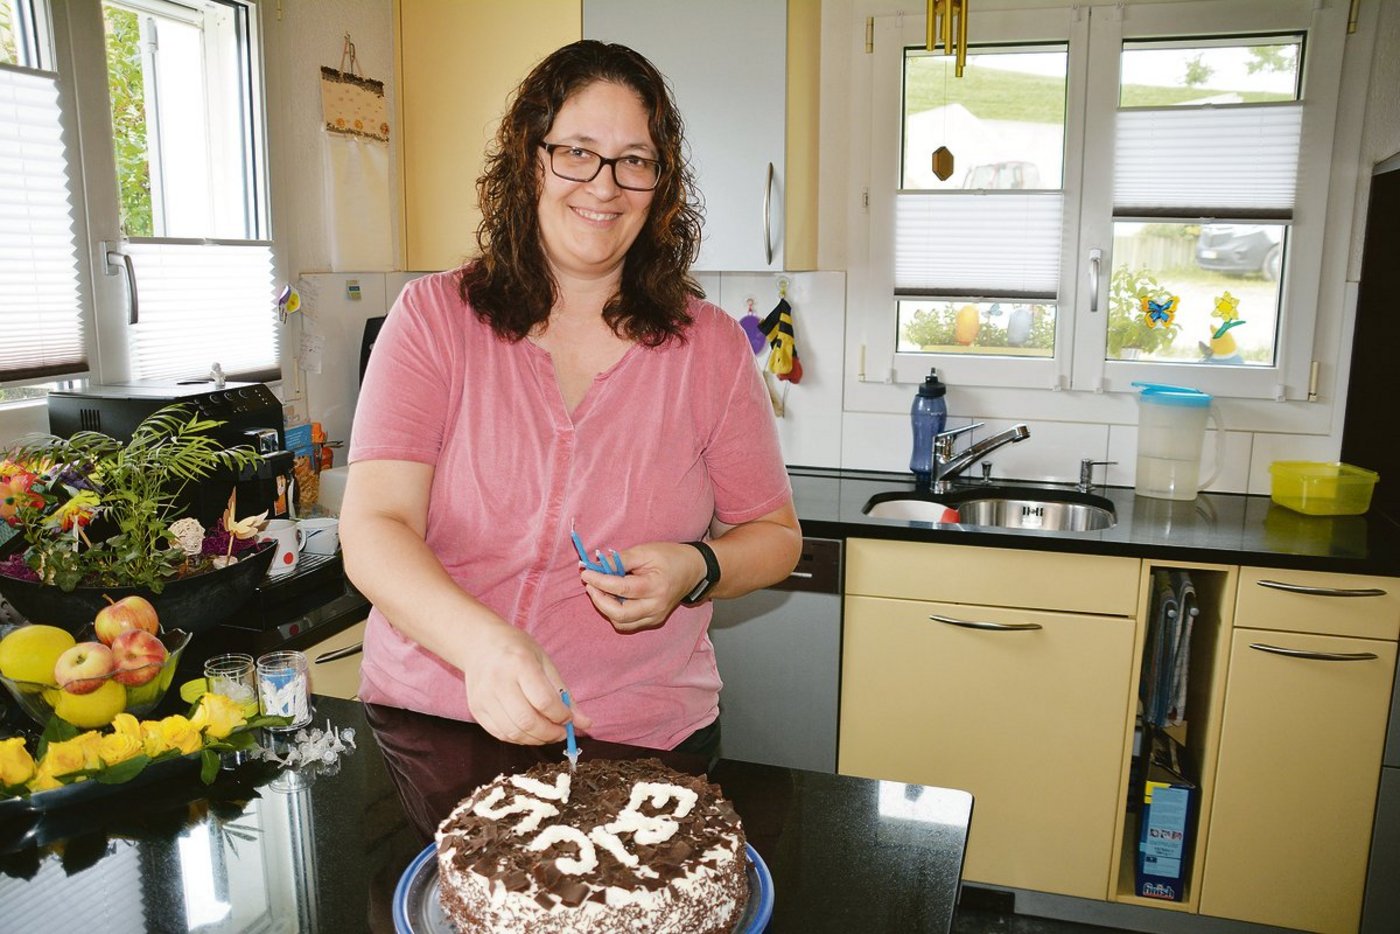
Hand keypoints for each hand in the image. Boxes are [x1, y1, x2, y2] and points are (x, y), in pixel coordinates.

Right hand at [458, 621, 592, 743]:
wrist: (480, 644)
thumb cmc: (517, 650)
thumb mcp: (545, 662)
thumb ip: (563, 693)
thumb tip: (584, 722)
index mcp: (520, 663)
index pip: (544, 701)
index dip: (561, 716)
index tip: (568, 718)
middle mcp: (499, 681)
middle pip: (527, 721)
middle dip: (550, 733)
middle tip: (560, 732)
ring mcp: (484, 697)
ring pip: (514, 733)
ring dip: (536, 739)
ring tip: (547, 733)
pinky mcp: (476, 709)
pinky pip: (501, 734)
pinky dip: (519, 738)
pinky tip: (529, 731)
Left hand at [580, 541, 706, 632]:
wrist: (693, 570)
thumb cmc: (670, 557)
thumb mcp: (645, 551)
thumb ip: (620, 560)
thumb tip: (596, 566)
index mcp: (656, 587)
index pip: (621, 588)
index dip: (600, 581)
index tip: (586, 573)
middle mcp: (656, 607)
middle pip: (619, 614)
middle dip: (599, 600)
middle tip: (590, 585)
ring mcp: (655, 616)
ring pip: (621, 622)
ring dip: (606, 608)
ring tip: (601, 590)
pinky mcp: (653, 620)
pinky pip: (628, 623)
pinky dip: (615, 612)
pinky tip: (613, 597)